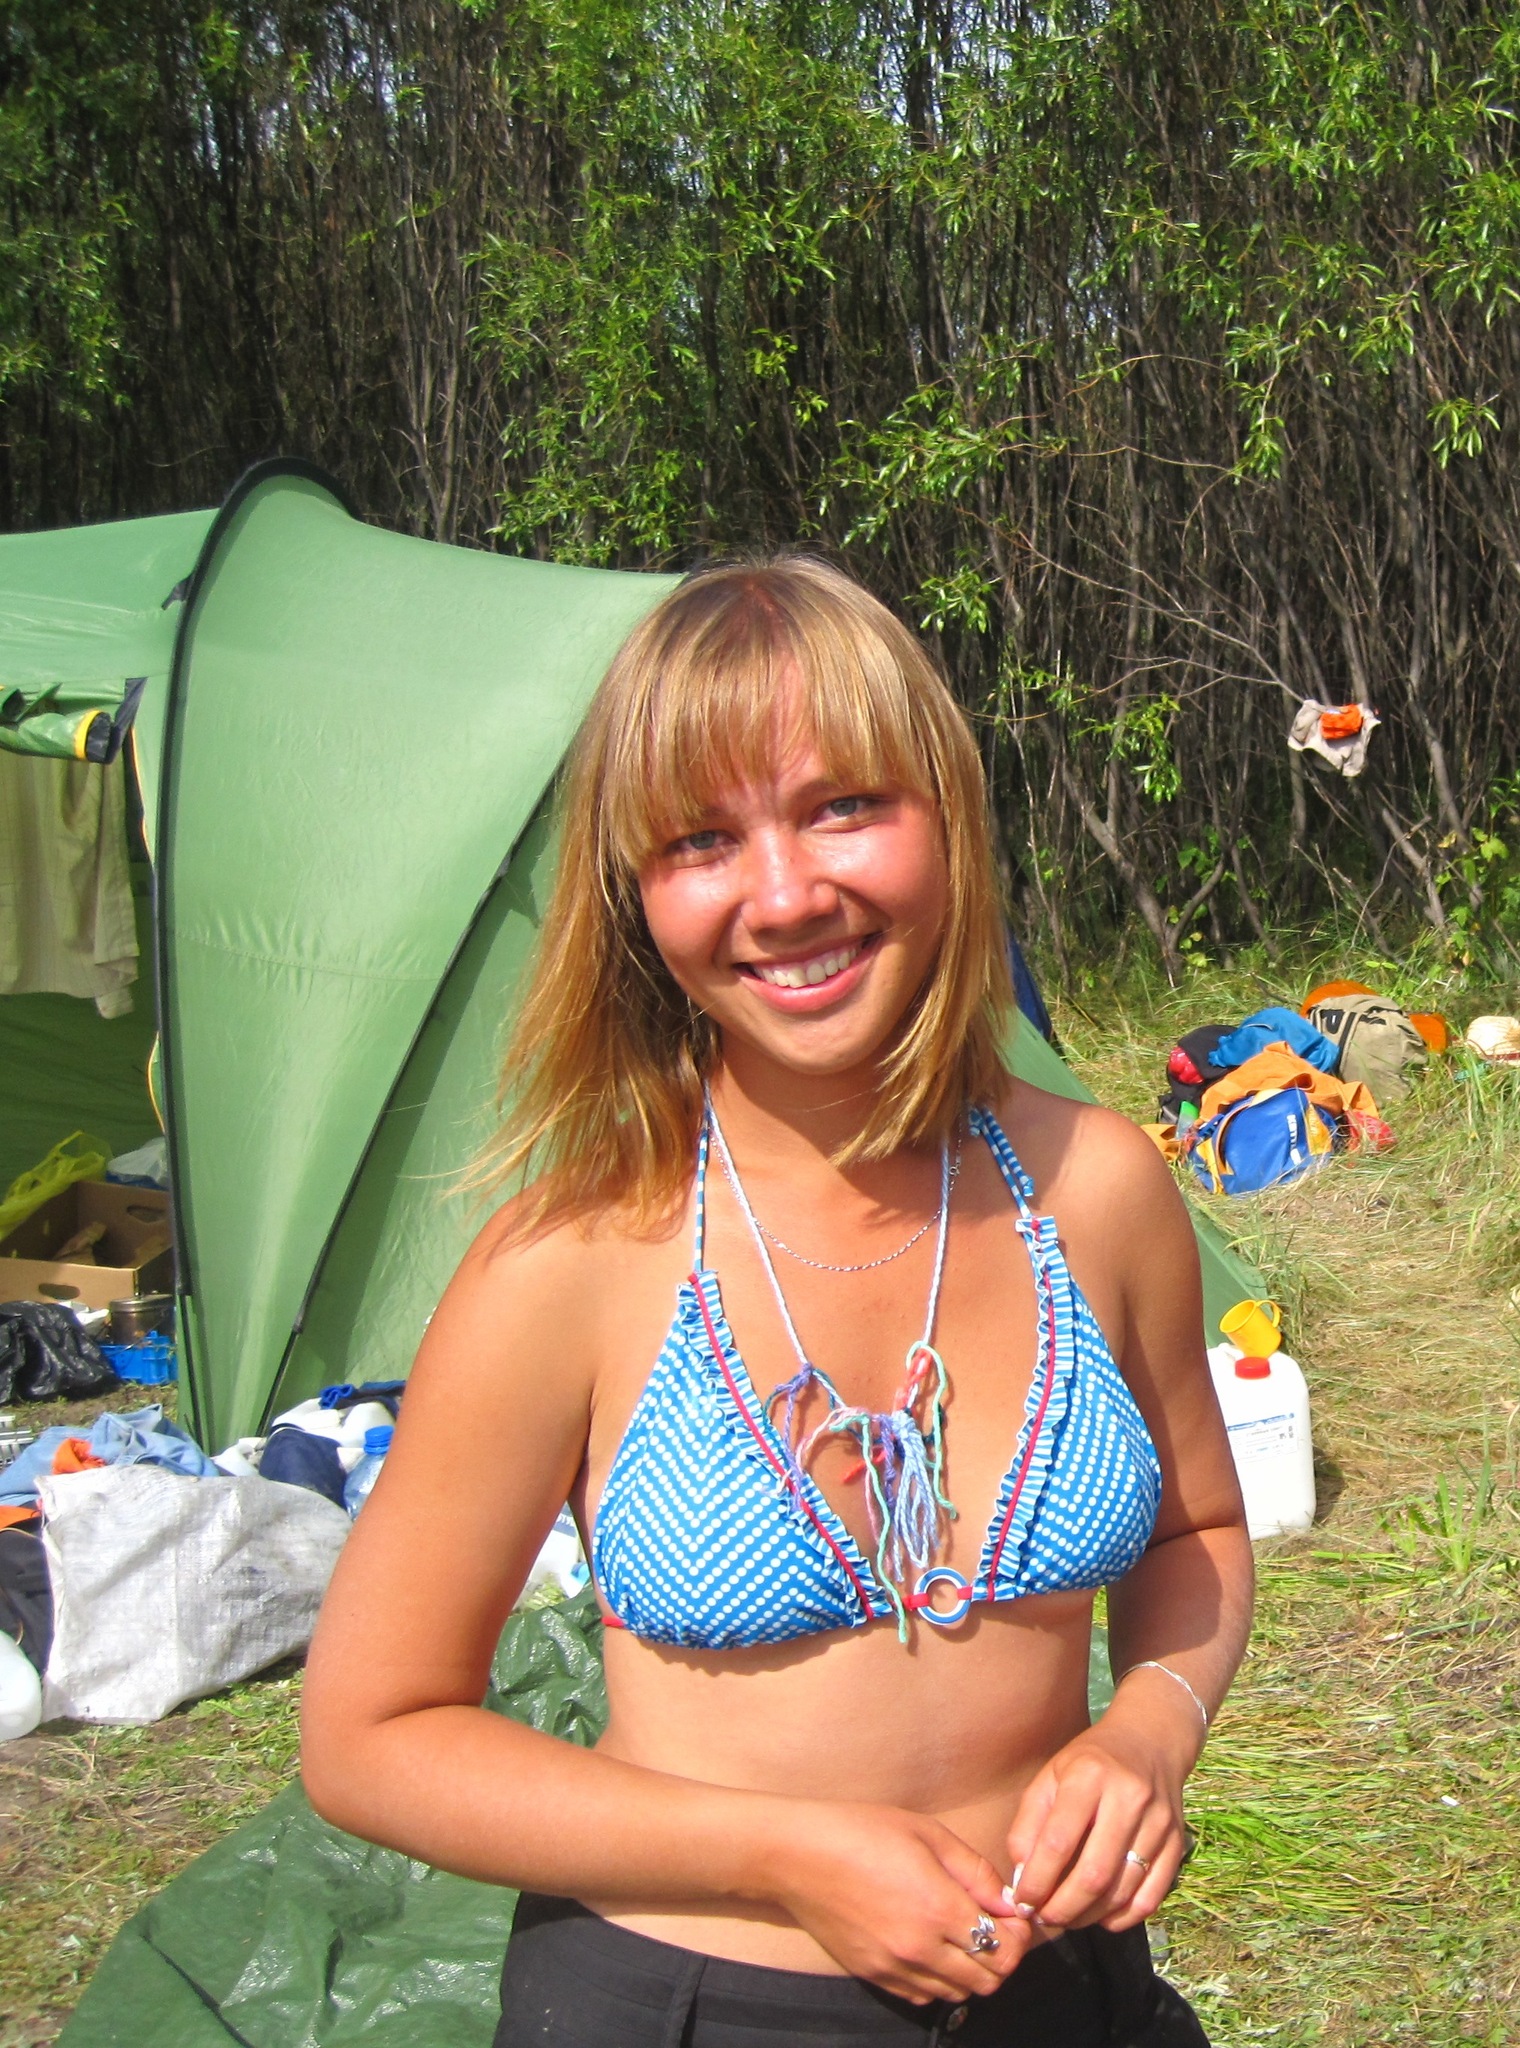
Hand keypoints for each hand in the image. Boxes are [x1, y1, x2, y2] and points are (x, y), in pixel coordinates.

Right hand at [767, 1800, 1033, 2003]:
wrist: (798, 1855)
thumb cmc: (863, 1830)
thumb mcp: (927, 1833)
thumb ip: (975, 1871)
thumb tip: (1009, 1902)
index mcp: (940, 1907)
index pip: (1006, 1949)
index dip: (1019, 1935)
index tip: (1012, 1915)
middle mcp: (922, 1948)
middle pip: (989, 1980)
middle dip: (1002, 1956)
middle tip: (993, 1925)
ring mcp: (896, 1967)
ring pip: (958, 1993)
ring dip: (971, 1970)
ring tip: (960, 1934)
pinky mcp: (874, 1975)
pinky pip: (924, 1995)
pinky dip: (938, 1980)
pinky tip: (930, 1946)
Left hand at [1002, 1705, 1190, 1935]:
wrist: (1150, 1740)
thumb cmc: (1090, 1762)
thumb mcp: (1051, 1775)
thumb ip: (1029, 1823)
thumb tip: (1021, 1878)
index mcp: (1089, 1776)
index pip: (1059, 1842)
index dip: (1036, 1881)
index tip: (1021, 1901)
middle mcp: (1128, 1798)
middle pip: (1094, 1874)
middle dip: (1062, 1908)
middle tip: (1043, 1918)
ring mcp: (1158, 1823)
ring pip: (1122, 1891)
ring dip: (1088, 1917)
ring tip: (1066, 1918)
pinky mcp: (1176, 1843)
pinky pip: (1151, 1898)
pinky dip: (1122, 1918)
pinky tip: (1100, 1916)